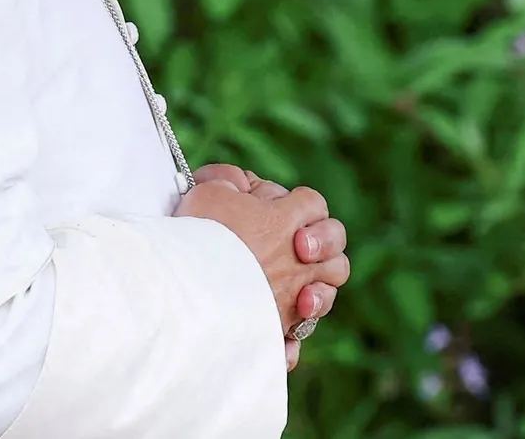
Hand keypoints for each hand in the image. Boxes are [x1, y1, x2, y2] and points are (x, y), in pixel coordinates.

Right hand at [181, 165, 351, 370]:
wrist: (189, 290)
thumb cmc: (201, 236)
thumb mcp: (211, 191)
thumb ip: (229, 182)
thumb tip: (238, 185)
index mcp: (286, 224)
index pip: (312, 203)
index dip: (296, 202)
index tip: (268, 208)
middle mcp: (297, 264)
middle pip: (335, 252)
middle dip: (323, 246)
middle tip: (296, 247)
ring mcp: (290, 300)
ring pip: (327, 294)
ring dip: (315, 292)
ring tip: (294, 292)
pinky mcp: (276, 333)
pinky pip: (295, 340)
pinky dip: (289, 342)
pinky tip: (279, 340)